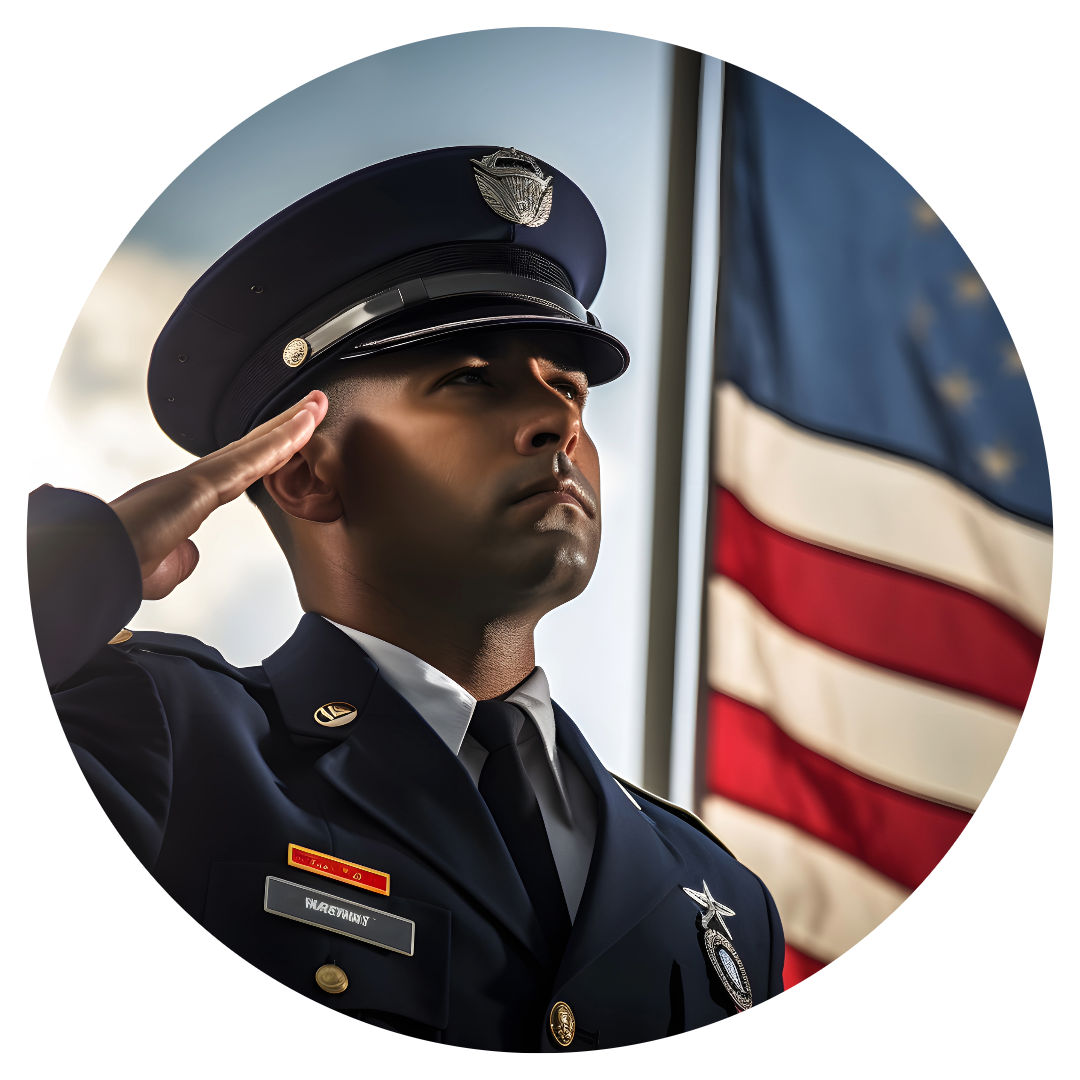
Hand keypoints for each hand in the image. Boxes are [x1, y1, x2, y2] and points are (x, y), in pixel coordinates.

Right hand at [110, 391, 327, 599]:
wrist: (97, 564)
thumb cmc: (120, 567)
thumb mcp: (161, 568)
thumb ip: (181, 558)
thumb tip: (192, 554)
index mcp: (187, 498)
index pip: (239, 469)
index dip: (267, 451)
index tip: (290, 438)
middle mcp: (194, 480)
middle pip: (251, 447)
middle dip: (285, 426)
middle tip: (313, 405)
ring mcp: (199, 477)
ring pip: (255, 444)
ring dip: (291, 423)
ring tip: (318, 404)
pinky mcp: (203, 482)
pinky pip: (253, 457)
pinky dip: (282, 440)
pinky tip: (305, 426)